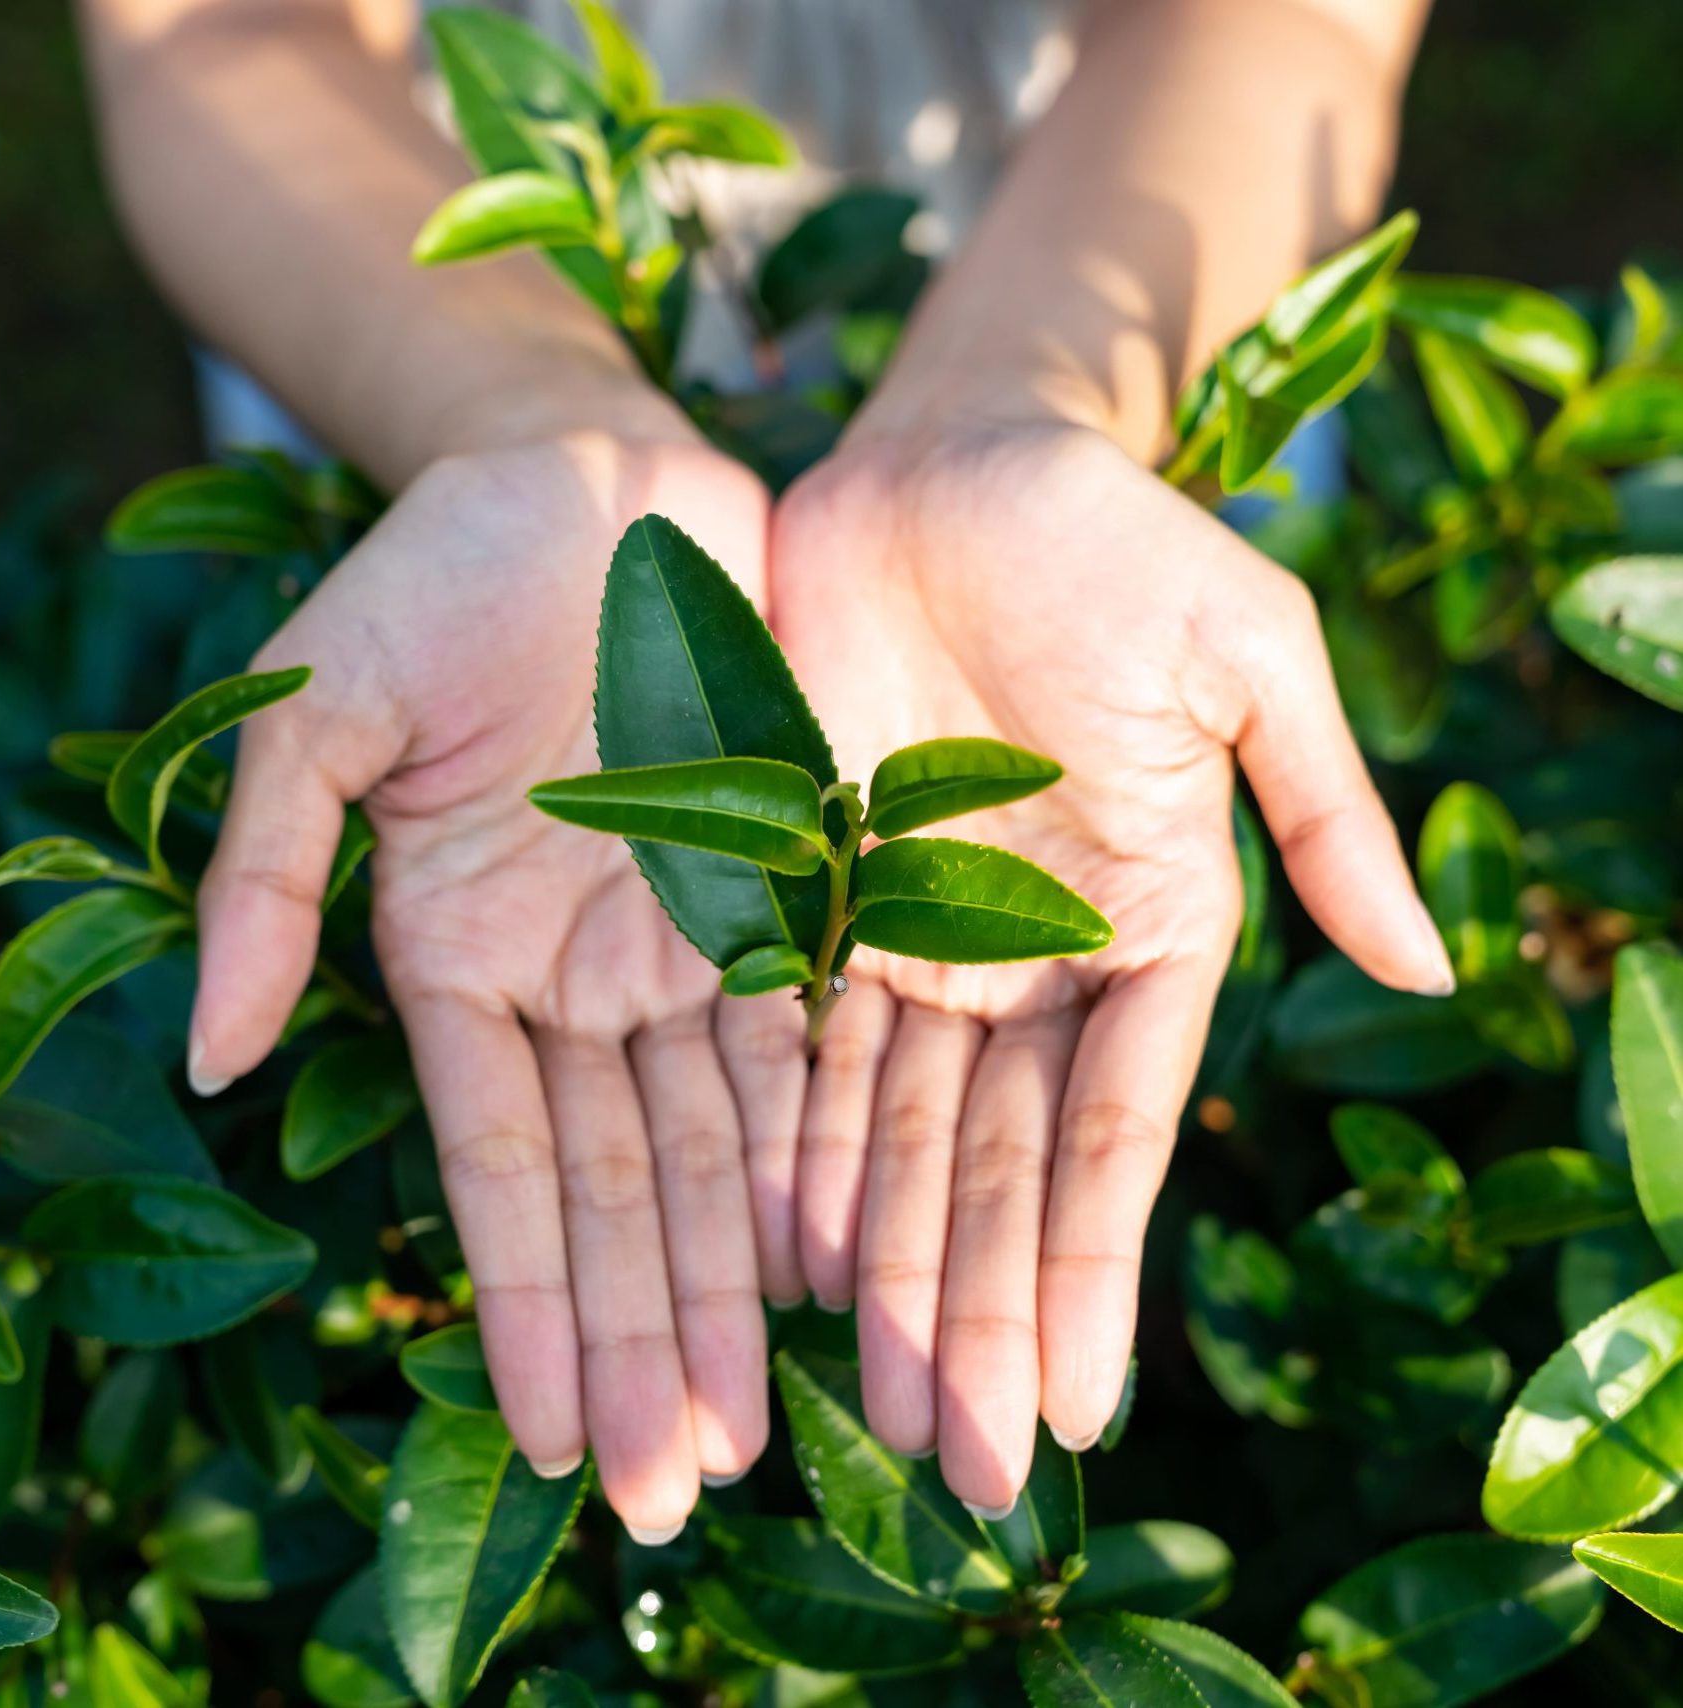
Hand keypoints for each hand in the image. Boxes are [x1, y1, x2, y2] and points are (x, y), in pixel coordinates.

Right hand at [188, 424, 800, 1539]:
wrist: (591, 484)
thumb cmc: (439, 578)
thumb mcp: (322, 711)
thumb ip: (268, 875)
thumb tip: (201, 1056)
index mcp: (457, 954)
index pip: (498, 1164)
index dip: (526, 1302)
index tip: (558, 1434)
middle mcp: (577, 977)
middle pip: (621, 1189)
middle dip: (645, 1334)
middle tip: (680, 1486)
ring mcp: (683, 942)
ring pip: (717, 1146)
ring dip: (732, 1282)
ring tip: (757, 1423)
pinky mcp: (785, 887)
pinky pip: (807, 1041)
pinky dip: (818, 1149)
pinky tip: (835, 1263)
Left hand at [770, 422, 1454, 1513]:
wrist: (946, 465)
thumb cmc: (1112, 540)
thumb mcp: (1245, 655)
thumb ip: (1321, 810)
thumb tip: (1433, 963)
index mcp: (1143, 921)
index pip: (1116, 1125)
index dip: (1096, 1262)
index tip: (1082, 1404)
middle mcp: (1027, 955)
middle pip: (1000, 1165)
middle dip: (986, 1311)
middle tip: (968, 1465)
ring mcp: (910, 937)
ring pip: (896, 1135)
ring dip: (891, 1270)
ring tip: (882, 1408)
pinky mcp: (806, 895)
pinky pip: (797, 1045)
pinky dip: (794, 1152)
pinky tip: (788, 1263)